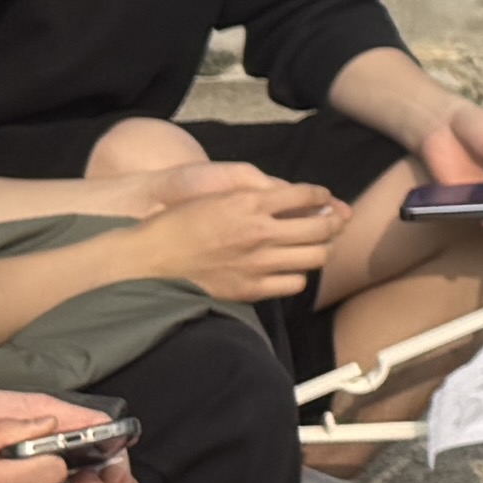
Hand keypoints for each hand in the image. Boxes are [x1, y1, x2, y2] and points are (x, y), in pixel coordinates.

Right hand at [128, 170, 342, 303]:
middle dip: (333, 222)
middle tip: (332, 222)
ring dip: (321, 249)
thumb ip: (260, 196)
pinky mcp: (251, 288)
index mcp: (250, 202)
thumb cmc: (181, 222)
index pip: (307, 194)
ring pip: (315, 256)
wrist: (149, 258)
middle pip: (321, 227)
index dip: (322, 196)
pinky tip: (289, 268)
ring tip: (315, 246)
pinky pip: (294, 283)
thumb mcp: (221, 197)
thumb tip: (295, 198)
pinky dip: (298, 275)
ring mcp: (257, 262)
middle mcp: (259, 231)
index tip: (323, 199)